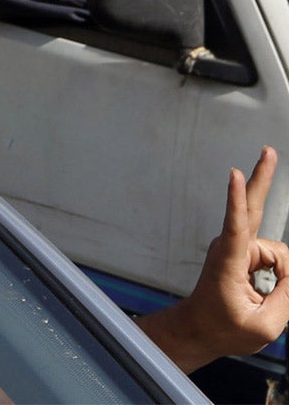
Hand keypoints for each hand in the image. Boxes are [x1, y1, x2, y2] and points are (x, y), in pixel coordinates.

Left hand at [147, 148, 288, 368]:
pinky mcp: (243, 253)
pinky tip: (266, 292)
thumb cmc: (225, 329)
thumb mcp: (266, 325)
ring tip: (265, 302)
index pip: (235, 227)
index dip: (236, 200)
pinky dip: (282, 277)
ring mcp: (237, 248)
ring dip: (285, 278)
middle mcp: (231, 248)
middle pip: (251, 209)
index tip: (234, 174)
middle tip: (269, 150)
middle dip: (262, 178)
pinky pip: (275, 260)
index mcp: (228, 263)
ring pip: (279, 254)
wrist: (200, 329)